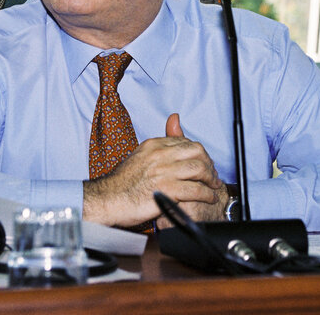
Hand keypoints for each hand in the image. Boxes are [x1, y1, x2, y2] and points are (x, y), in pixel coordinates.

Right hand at [83, 113, 221, 227]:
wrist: (107, 199)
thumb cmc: (121, 183)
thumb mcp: (139, 155)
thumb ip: (158, 144)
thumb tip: (174, 119)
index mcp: (153, 145)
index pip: (186, 142)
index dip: (199, 153)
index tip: (203, 163)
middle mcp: (160, 155)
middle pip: (197, 152)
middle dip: (208, 163)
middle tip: (211, 174)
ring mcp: (164, 172)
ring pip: (199, 169)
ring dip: (210, 179)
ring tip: (212, 186)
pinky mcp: (167, 190)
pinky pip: (195, 190)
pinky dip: (206, 194)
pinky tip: (208, 197)